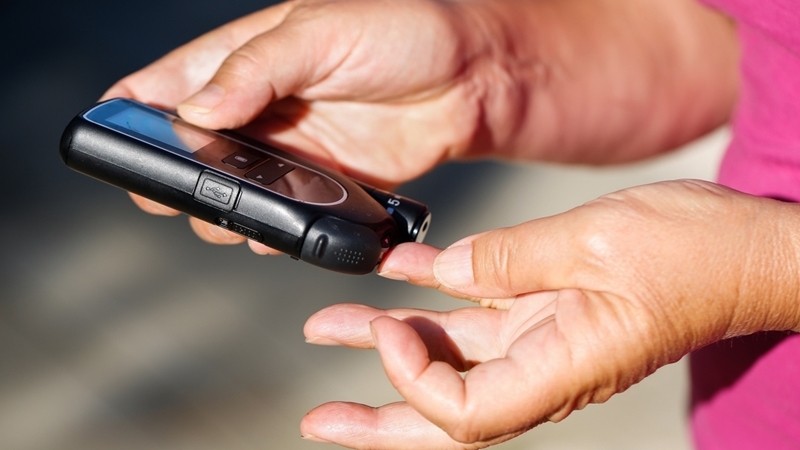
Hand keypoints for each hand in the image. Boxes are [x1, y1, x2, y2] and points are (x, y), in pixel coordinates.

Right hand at [104, 0, 508, 248]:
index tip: (111, 143)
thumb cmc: (401, 32)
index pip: (163, 85)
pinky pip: (281, 212)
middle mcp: (257, 108)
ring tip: (237, 216)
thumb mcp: (321, 34)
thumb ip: (255, 70)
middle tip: (186, 192)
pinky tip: (276, 231)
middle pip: (188, 151)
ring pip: (231, 191)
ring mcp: (288, 150)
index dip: (129, 115)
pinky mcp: (323, 183)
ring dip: (224, 209)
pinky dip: (271, 226)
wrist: (472, 78)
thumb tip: (194, 114)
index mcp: (243, 58)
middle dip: (177, 177)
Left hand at [301, 180, 799, 448]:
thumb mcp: (598, 242)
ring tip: (331, 324)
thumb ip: (514, 259)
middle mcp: (546, 365)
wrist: (743, 248)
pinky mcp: (544, 304)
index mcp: (565, 368)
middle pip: (445, 411)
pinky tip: (395, 271)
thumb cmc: (697, 254)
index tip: (393, 326)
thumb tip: (448, 270)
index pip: (466, 412)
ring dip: (389, 339)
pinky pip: (475, 306)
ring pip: (451, 353)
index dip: (414, 380)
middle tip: (319, 419)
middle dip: (378, 417)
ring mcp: (542, 337)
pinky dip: (432, 289)